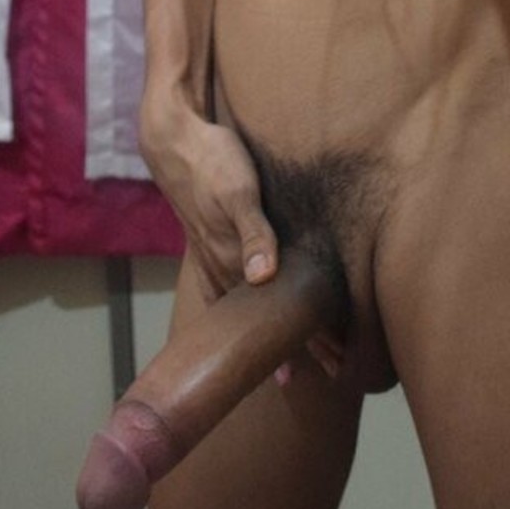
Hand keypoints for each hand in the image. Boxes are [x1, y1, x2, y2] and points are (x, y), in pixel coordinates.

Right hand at [140, 97, 345, 382]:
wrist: (173, 139)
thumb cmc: (214, 160)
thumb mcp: (239, 190)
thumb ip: (254, 232)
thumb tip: (263, 277)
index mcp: (236, 258)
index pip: (276, 311)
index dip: (308, 337)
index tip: (335, 363)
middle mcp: (223, 264)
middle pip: (263, 318)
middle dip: (296, 343)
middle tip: (332, 369)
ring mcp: (211, 255)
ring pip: (244, 308)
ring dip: (267, 331)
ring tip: (290, 361)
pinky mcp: (204, 241)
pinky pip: (221, 287)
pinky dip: (237, 309)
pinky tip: (243, 315)